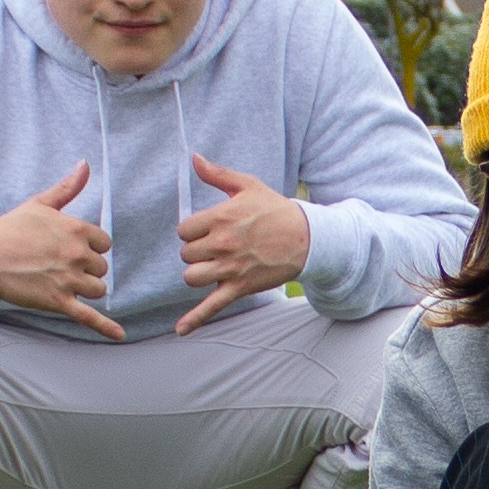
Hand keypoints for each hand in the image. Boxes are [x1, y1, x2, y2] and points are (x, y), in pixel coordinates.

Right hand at [0, 165, 124, 339]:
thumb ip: (68, 187)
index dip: (90, 247)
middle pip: (101, 268)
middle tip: (58, 264)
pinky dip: (106, 327)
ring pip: (97, 289)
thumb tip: (85, 165)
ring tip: (61, 281)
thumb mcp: (41, 203)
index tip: (70, 248)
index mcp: (77, 230)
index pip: (104, 244)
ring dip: (85, 288)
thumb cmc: (12, 228)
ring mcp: (69, 279)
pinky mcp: (59, 301)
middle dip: (85, 268)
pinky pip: (89, 316)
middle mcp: (77, 255)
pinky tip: (120, 335)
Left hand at [172, 154, 310, 332]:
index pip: (184, 230)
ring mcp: (230, 268)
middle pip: (186, 255)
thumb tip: (194, 158)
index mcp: (220, 217)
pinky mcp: (239, 287)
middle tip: (214, 248)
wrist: (307, 238)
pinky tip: (181, 330)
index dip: (192, 231)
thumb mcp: (248, 186)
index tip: (206, 231)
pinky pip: (211, 306)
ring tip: (212, 267)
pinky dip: (195, 319)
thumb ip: (218, 174)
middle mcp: (222, 244)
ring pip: (192, 278)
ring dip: (198, 273)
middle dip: (196, 252)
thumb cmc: (275, 210)